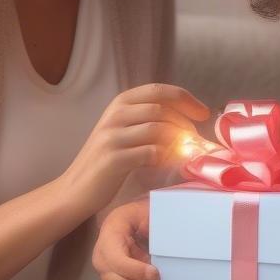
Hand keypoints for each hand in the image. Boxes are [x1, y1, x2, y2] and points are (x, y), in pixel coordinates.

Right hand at [59, 83, 208, 217]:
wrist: (75, 190)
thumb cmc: (106, 162)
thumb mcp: (124, 131)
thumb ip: (149, 121)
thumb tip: (189, 123)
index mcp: (120, 103)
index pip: (159, 90)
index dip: (186, 99)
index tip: (204, 113)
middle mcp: (115, 115)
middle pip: (162, 109)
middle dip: (186, 125)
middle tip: (196, 142)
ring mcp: (112, 136)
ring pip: (158, 129)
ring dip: (178, 143)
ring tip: (183, 155)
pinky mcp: (113, 159)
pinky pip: (150, 152)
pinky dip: (165, 159)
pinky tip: (166, 166)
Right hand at [92, 197, 158, 279]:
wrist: (131, 216)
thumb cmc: (140, 213)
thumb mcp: (148, 213)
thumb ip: (154, 228)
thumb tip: (167, 243)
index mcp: (110, 232)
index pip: (116, 258)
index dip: (134, 270)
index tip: (154, 273)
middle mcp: (102, 251)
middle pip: (111, 278)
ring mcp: (104, 264)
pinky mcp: (111, 273)